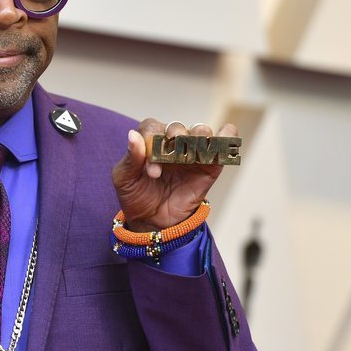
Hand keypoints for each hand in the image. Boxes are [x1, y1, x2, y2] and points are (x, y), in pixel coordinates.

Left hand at [111, 120, 237, 230]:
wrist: (154, 222)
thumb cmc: (136, 196)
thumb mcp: (124, 179)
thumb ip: (130, 159)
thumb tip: (133, 135)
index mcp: (150, 141)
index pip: (152, 128)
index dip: (152, 143)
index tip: (152, 170)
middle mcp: (172, 143)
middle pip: (177, 127)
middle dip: (174, 139)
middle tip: (169, 160)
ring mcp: (192, 153)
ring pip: (200, 132)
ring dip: (198, 136)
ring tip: (192, 151)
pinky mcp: (209, 167)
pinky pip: (221, 147)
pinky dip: (226, 137)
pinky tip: (226, 134)